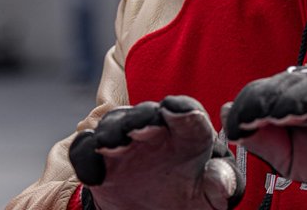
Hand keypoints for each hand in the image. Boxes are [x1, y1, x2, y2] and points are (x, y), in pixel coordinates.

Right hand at [69, 95, 243, 209]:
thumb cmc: (189, 198)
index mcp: (187, 135)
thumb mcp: (210, 196)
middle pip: (146, 114)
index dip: (184, 109)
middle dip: (144, 118)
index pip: (188, 112)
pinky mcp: (98, 160)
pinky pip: (85, 150)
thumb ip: (221, 183)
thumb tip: (221, 181)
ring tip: (115, 144)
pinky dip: (86, 157)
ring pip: (113, 125)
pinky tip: (95, 174)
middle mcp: (154, 131)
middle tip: (146, 126)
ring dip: (113, 132)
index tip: (179, 111)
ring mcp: (123, 143)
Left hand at [222, 66, 306, 209]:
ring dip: (291, 97)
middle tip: (256, 119)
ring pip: (305, 84)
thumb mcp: (287, 159)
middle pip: (277, 86)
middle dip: (264, 103)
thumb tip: (227, 113)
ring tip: (284, 114)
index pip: (257, 94)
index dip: (245, 108)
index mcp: (284, 100)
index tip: (236, 126)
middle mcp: (305, 89)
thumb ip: (260, 139)